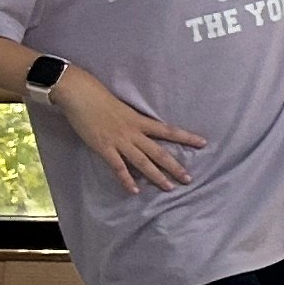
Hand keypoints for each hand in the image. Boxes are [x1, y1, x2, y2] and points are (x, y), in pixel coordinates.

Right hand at [46, 69, 205, 192]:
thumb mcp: (123, 108)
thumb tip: (141, 129)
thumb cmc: (99, 97)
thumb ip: (133, 120)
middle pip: (159, 152)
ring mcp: (119, 141)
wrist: (80, 94)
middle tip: (189, 179)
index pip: (169, 130)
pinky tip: (134, 190)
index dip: (187, 137)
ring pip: (143, 162)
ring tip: (169, 188)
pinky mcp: (104, 148)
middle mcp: (134, 132)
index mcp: (140, 120)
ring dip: (157, 176)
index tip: (203, 143)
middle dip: (175, 167)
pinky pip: (118, 167)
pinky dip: (126, 180)